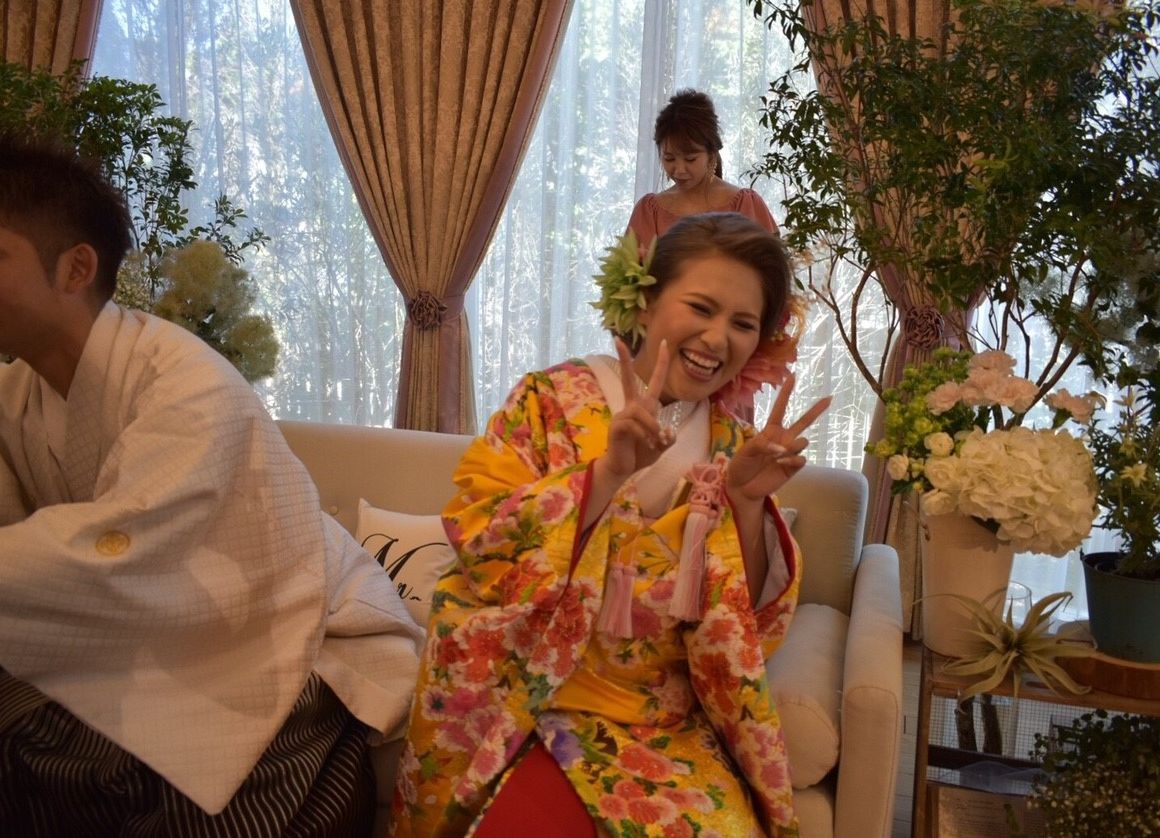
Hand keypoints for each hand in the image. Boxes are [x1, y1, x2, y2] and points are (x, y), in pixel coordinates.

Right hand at [601, 337, 671, 480]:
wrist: (624, 468)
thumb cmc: (642, 454)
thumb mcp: (662, 444)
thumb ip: (668, 436)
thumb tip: (667, 430)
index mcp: (644, 407)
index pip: (654, 381)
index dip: (661, 363)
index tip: (664, 343)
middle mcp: (631, 406)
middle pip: (628, 379)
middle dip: (624, 360)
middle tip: (616, 339)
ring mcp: (622, 415)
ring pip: (643, 413)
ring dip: (653, 428)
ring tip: (656, 443)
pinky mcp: (617, 426)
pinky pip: (635, 426)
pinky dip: (646, 436)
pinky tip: (648, 445)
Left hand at [725, 374, 831, 503]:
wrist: (742, 487)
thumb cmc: (741, 465)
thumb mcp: (745, 451)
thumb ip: (762, 444)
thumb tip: (782, 447)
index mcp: (770, 430)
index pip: (780, 408)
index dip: (786, 393)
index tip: (793, 376)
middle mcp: (783, 439)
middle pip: (803, 421)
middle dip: (816, 410)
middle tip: (830, 398)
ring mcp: (789, 453)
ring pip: (803, 440)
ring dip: (792, 445)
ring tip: (777, 454)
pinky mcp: (793, 467)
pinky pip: (801, 458)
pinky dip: (792, 459)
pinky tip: (782, 463)